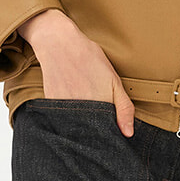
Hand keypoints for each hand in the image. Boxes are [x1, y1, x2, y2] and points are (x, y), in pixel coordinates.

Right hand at [22, 9, 136, 134]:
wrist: (59, 45)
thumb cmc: (89, 60)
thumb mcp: (114, 81)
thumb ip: (123, 108)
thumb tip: (128, 134)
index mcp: (99, 109)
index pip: (106, 135)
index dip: (110, 134)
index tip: (112, 129)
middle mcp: (80, 115)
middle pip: (91, 135)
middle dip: (96, 130)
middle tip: (96, 109)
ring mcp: (64, 112)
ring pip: (77, 128)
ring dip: (82, 123)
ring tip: (83, 99)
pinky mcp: (51, 109)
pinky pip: (63, 121)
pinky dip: (69, 116)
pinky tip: (72, 98)